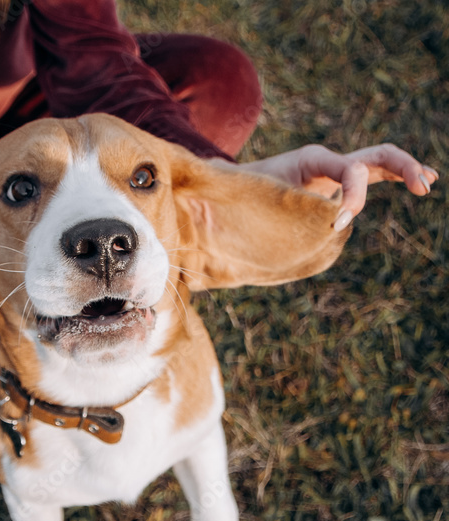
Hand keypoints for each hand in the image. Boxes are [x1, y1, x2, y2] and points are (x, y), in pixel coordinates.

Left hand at [243, 144, 437, 229]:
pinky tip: (420, 184)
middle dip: (402, 167)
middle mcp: (328, 161)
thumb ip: (284, 208)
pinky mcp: (336, 182)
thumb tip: (308, 225)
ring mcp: (335, 170)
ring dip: (407, 170)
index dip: (353, 196)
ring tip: (427, 183)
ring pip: (380, 162)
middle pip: (376, 155)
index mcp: (311, 159)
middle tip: (423, 187)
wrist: (233, 189)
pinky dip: (397, 176)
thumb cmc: (245, 195)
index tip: (340, 223)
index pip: (350, 169)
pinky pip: (373, 175)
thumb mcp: (260, 200)